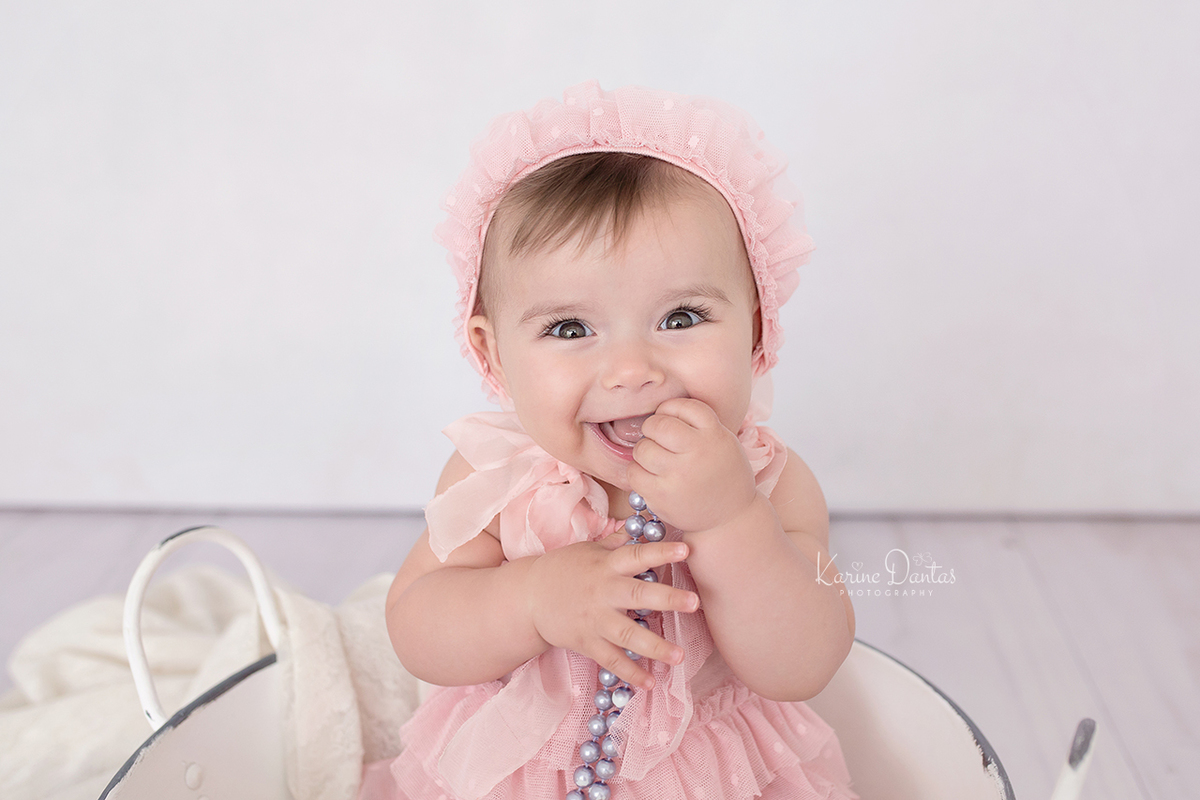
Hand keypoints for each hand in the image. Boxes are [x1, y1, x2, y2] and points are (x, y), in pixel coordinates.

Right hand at [525, 531, 698, 688]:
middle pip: (638, 595)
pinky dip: (629, 673)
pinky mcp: (586, 642)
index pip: (636, 556)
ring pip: (627, 635)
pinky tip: (650, 682)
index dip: (660, 552)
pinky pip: (611, 660)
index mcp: (606, 565)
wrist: (528, 596)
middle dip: (667, 599)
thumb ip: (618, 542)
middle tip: (694, 602)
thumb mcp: (590, 550)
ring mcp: (594, 620)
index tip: (686, 549)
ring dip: (654, 647)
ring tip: (679, 656)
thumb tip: (643, 523)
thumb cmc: (564, 568)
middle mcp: (603, 592)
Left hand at [628, 398, 757, 531]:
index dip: (670, 410)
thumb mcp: (723, 441)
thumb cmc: (722, 475)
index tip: (672, 421)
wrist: (730, 518)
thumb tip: (659, 409)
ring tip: (656, 460)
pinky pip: (634, 473)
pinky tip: (651, 476)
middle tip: (658, 439)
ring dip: (644, 451)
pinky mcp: (662, 497)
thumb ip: (698, 423)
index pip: (682, 406)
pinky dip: (638, 472)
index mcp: (715, 434)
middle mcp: (698, 452)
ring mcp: (679, 476)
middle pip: (658, 424)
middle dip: (653, 429)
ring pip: (642, 448)